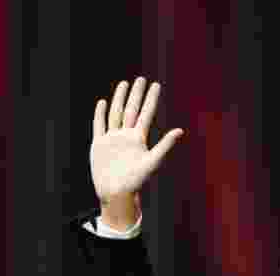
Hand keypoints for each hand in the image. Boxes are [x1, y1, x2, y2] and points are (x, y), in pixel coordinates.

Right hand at [91, 77, 183, 229]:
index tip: (156, 85)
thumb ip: (164, 145)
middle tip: (141, 79)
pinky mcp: (99, 144)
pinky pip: (99, 125)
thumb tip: (180, 131)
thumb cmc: (136, 181)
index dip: (151, 99)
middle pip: (132, 110)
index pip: (146, 114)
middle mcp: (126, 136)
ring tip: (124, 84)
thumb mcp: (152, 161)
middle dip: (136, 94)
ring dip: (120, 99)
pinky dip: (100, 114)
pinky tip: (102, 102)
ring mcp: (112, 139)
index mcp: (138, 139)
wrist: (116, 193)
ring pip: (116, 113)